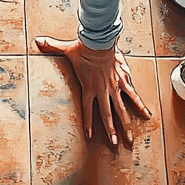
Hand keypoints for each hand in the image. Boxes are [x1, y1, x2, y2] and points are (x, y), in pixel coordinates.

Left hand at [35, 35, 151, 145]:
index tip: (88, 135)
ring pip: (121, 109)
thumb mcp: (66, 49)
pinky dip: (140, 105)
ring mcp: (114, 86)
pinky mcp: (123, 80)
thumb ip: (52, 46)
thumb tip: (38, 41)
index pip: (87, 109)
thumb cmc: (84, 47)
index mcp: (88, 87)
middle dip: (110, 130)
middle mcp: (102, 90)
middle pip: (107, 114)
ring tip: (129, 137)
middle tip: (114, 144)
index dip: (88, 122)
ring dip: (125, 124)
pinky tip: (147, 115)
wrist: (100, 42)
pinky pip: (133, 95)